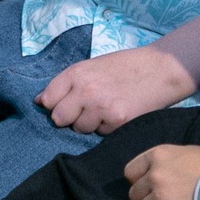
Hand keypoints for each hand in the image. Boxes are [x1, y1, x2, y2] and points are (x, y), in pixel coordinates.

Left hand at [36, 43, 194, 134]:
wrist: (160, 69)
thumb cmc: (125, 66)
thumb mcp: (93, 66)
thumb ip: (66, 83)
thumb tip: (39, 101)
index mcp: (77, 73)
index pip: (48, 99)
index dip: (56, 103)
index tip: (66, 102)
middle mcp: (86, 90)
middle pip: (59, 118)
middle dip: (70, 117)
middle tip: (87, 108)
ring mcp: (101, 108)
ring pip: (80, 128)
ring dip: (90, 122)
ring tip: (107, 107)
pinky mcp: (117, 122)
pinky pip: (100, 133)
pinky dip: (107, 127)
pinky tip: (119, 112)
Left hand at [123, 144, 199, 199]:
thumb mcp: (181, 151)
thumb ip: (162, 161)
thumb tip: (150, 173)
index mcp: (156, 156)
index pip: (130, 172)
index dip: (138, 180)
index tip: (147, 184)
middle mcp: (154, 176)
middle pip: (134, 194)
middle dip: (145, 198)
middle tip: (159, 199)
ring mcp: (160, 197)